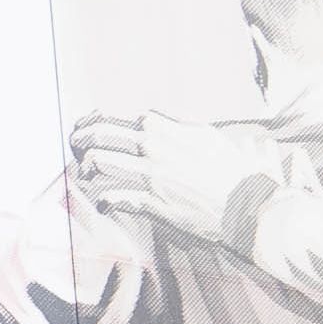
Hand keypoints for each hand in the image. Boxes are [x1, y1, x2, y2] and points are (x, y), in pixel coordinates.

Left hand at [66, 112, 234, 234]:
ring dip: (88, 164)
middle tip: (75, 140)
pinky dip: (105, 199)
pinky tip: (102, 201)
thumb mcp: (212, 139)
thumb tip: (169, 123)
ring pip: (103, 161)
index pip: (133, 119)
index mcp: (171, 130)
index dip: (116, 122)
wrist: (247, 204)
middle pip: (106, 132)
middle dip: (84, 134)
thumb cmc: (236, 173)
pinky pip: (117, 197)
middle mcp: (157, 148)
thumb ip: (185, 129)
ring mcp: (152, 175)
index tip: (101, 124)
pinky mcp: (153, 202)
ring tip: (84, 169)